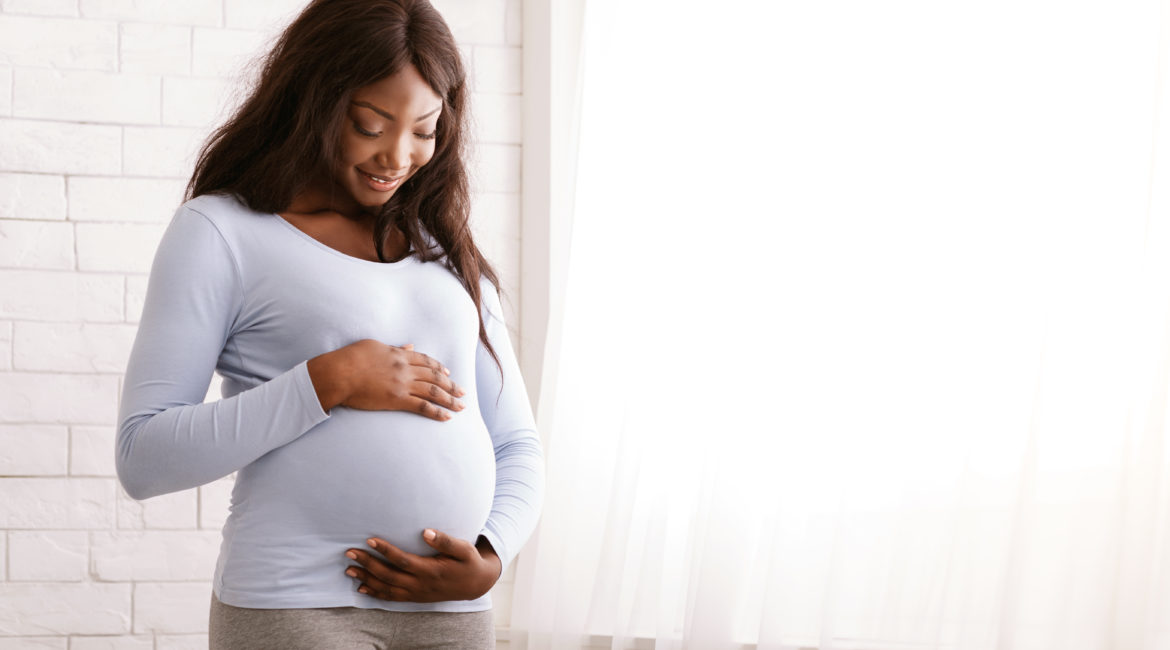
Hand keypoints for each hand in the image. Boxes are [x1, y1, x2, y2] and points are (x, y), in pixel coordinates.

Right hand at [308, 340, 465, 420]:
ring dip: (449, 399)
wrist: (340, 372)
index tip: (448, 373)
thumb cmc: (350, 358)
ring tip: (461, 406)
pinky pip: (422, 406)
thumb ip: (394, 348)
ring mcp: (403, 384)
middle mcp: (405, 368)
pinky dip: (436, 412)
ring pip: (433, 391)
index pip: (425, 361)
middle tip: (463, 391)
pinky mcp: (397, 400)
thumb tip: (409, 346)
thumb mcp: (374, 346)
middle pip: (434, 377)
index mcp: (399, 355)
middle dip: (451, 385)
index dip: (439, 368)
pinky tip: (447, 417)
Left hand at [344, 530, 501, 601]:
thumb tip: (427, 532)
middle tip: (350, 553)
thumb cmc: (468, 562)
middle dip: (368, 564)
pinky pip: (392, 598)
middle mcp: (421, 584)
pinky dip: (375, 593)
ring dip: (366, 579)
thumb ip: (446, 541)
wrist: (475, 584)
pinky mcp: (415, 597)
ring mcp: (417, 593)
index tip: (370, 540)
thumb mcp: (464, 549)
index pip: (402, 561)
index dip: (385, 550)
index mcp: (431, 571)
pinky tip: (362, 588)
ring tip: (348, 569)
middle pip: (389, 575)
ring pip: (387, 588)